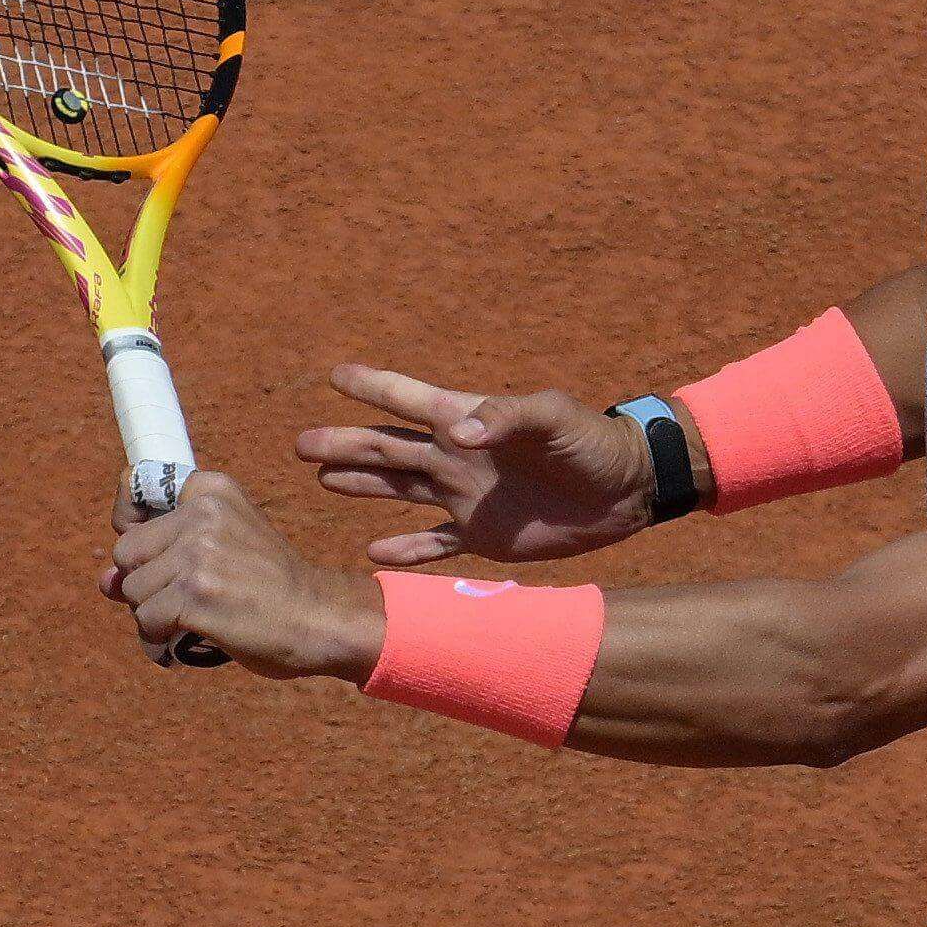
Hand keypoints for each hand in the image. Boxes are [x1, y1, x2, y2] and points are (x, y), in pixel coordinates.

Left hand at [100, 473, 379, 678]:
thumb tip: (104, 581)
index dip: (130, 524)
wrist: (320, 619)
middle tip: (187, 595)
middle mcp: (202, 514)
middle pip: (126, 552)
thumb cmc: (272, 587)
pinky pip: (147, 621)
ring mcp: (198, 554)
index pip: (135, 487)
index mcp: (211, 490)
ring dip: (156, 613)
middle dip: (147, 580)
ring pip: (133, 590)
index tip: (145, 544)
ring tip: (198, 616)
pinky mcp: (196, 595)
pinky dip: (162, 637)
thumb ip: (161, 555)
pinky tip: (193, 636)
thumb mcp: (225, 547)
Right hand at [294, 364, 659, 564]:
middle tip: (301, 444)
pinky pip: (434, 543)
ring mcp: (464, 496)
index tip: (334, 375)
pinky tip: (372, 551)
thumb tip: (459, 431)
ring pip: (399, 488)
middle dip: (345, 444)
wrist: (626, 490)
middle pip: (388, 447)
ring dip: (361, 483)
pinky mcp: (482, 534)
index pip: (408, 399)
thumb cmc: (592, 443)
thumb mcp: (555, 418)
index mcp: (469, 419)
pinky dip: (404, 550)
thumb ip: (508, 417)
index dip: (372, 387)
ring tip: (321, 478)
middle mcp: (456, 456)